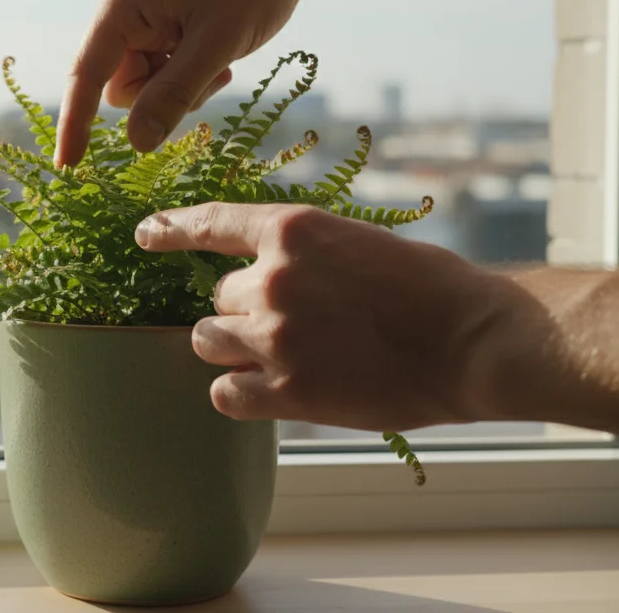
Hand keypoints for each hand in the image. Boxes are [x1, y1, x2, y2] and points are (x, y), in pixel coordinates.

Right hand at [55, 0, 327, 167]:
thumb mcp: (217, 46)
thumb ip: (173, 95)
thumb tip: (135, 143)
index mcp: (123, 2)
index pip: (87, 73)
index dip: (76, 122)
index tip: (66, 166)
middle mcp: (122, 4)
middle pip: (120, 82)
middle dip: (160, 95)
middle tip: (209, 77)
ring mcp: (141, 11)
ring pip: (142, 80)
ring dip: (178, 87)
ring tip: (219, 63)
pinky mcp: (160, 18)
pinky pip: (159, 67)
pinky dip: (186, 73)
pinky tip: (218, 57)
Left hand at [134, 202, 519, 431]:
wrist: (474, 340)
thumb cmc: (431, 290)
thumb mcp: (358, 244)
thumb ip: (304, 257)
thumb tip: (268, 275)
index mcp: (292, 230)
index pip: (209, 223)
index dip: (170, 229)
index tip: (144, 234)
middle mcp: (271, 279)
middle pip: (216, 297)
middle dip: (244, 312)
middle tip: (298, 326)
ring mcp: (273, 336)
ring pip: (208, 341)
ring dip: (234, 350)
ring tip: (285, 358)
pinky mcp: (285, 390)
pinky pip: (224, 394)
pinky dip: (240, 395)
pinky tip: (273, 394)